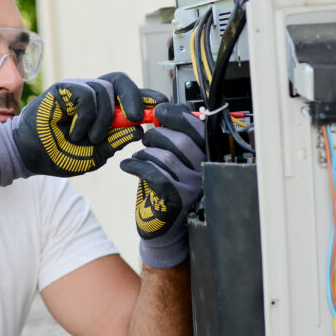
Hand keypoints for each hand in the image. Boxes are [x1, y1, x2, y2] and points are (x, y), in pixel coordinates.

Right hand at [0, 73, 166, 183]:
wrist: (30, 155)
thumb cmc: (60, 155)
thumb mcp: (96, 155)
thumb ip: (116, 142)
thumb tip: (138, 130)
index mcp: (103, 109)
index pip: (130, 95)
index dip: (148, 97)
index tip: (162, 105)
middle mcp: (92, 96)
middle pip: (122, 80)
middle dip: (135, 96)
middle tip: (135, 117)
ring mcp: (77, 89)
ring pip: (105, 91)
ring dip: (101, 120)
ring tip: (88, 137)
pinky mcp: (63, 88)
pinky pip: (87, 95)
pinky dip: (85, 118)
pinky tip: (74, 131)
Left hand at [120, 103, 205, 267]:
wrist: (165, 228)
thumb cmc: (167, 189)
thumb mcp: (175, 160)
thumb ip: (174, 136)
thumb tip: (162, 108)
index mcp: (205, 157)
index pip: (198, 128)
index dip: (177, 115)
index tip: (160, 111)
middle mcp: (202, 172)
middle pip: (181, 141)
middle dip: (157, 136)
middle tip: (146, 140)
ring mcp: (190, 187)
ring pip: (164, 157)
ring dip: (145, 152)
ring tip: (139, 157)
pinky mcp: (173, 199)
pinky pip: (152, 173)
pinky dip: (135, 165)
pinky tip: (129, 166)